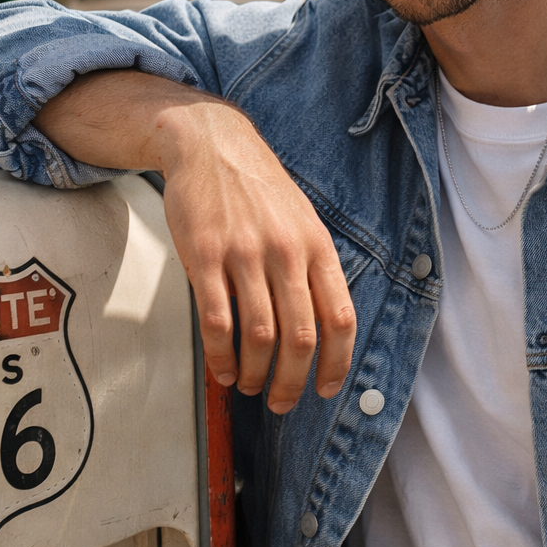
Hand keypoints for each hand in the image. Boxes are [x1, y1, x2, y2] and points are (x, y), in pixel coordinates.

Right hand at [34, 70, 356, 412]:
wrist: (212, 145)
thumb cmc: (259, 189)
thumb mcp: (303, 220)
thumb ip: (314, 268)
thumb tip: (324, 327)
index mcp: (317, 246)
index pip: (341, 317)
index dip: (338, 363)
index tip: (326, 389)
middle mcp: (287, 251)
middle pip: (301, 336)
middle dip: (293, 381)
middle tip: (281, 402)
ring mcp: (246, 253)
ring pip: (260, 335)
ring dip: (256, 374)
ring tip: (250, 386)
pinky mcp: (205, 256)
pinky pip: (217, 321)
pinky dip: (221, 356)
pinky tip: (222, 369)